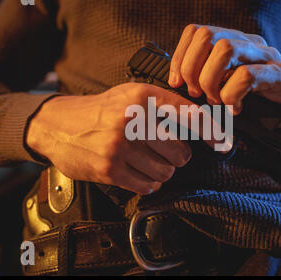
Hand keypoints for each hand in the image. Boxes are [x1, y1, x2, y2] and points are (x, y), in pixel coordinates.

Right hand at [26, 83, 197, 194]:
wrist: (57, 125)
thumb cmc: (101, 110)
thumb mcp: (130, 94)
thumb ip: (162, 103)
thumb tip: (200, 121)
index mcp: (142, 96)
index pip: (189, 115)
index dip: (211, 131)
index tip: (223, 142)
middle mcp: (132, 118)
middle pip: (180, 151)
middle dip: (179, 156)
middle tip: (169, 152)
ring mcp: (120, 146)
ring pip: (165, 171)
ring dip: (162, 170)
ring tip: (148, 160)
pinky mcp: (110, 169)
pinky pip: (147, 185)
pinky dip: (148, 182)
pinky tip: (139, 172)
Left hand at [168, 24, 280, 116]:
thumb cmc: (254, 107)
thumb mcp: (222, 91)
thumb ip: (202, 82)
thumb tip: (175, 82)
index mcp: (232, 43)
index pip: (196, 31)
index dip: (180, 57)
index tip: (177, 82)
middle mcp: (249, 44)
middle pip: (207, 34)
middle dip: (192, 68)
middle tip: (197, 93)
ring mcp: (266, 57)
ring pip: (226, 48)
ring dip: (211, 80)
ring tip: (216, 101)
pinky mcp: (280, 75)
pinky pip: (247, 75)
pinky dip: (233, 95)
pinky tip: (236, 109)